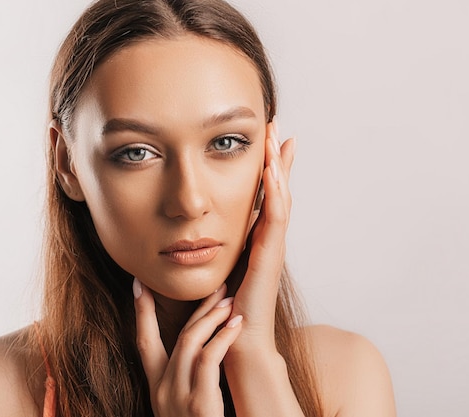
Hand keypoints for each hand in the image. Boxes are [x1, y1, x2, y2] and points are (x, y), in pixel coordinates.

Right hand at [133, 279, 242, 416]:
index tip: (139, 283)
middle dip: (198, 307)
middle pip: (178, 336)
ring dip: (211, 317)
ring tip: (230, 302)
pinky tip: (236, 326)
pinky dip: (222, 339)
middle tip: (218, 285)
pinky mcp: (198, 405)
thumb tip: (197, 355)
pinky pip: (207, 360)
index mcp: (156, 388)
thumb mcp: (181, 407)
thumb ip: (184, 382)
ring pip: (190, 341)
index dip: (142, 311)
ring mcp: (178, 397)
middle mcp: (163, 390)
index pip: (144, 341)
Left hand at [228, 119, 294, 353]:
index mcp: (254, 238)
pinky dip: (274, 194)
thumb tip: (188, 227)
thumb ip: (209, 246)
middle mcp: (267, 238)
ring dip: (278, 167)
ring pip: (280, 198)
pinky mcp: (270, 258)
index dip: (266, 167)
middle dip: (277, 157)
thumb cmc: (223, 310)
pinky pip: (275, 220)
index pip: (263, 194)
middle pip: (277, 190)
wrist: (235, 342)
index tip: (264, 139)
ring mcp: (272, 247)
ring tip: (278, 139)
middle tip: (277, 127)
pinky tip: (272, 172)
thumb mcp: (214, 267)